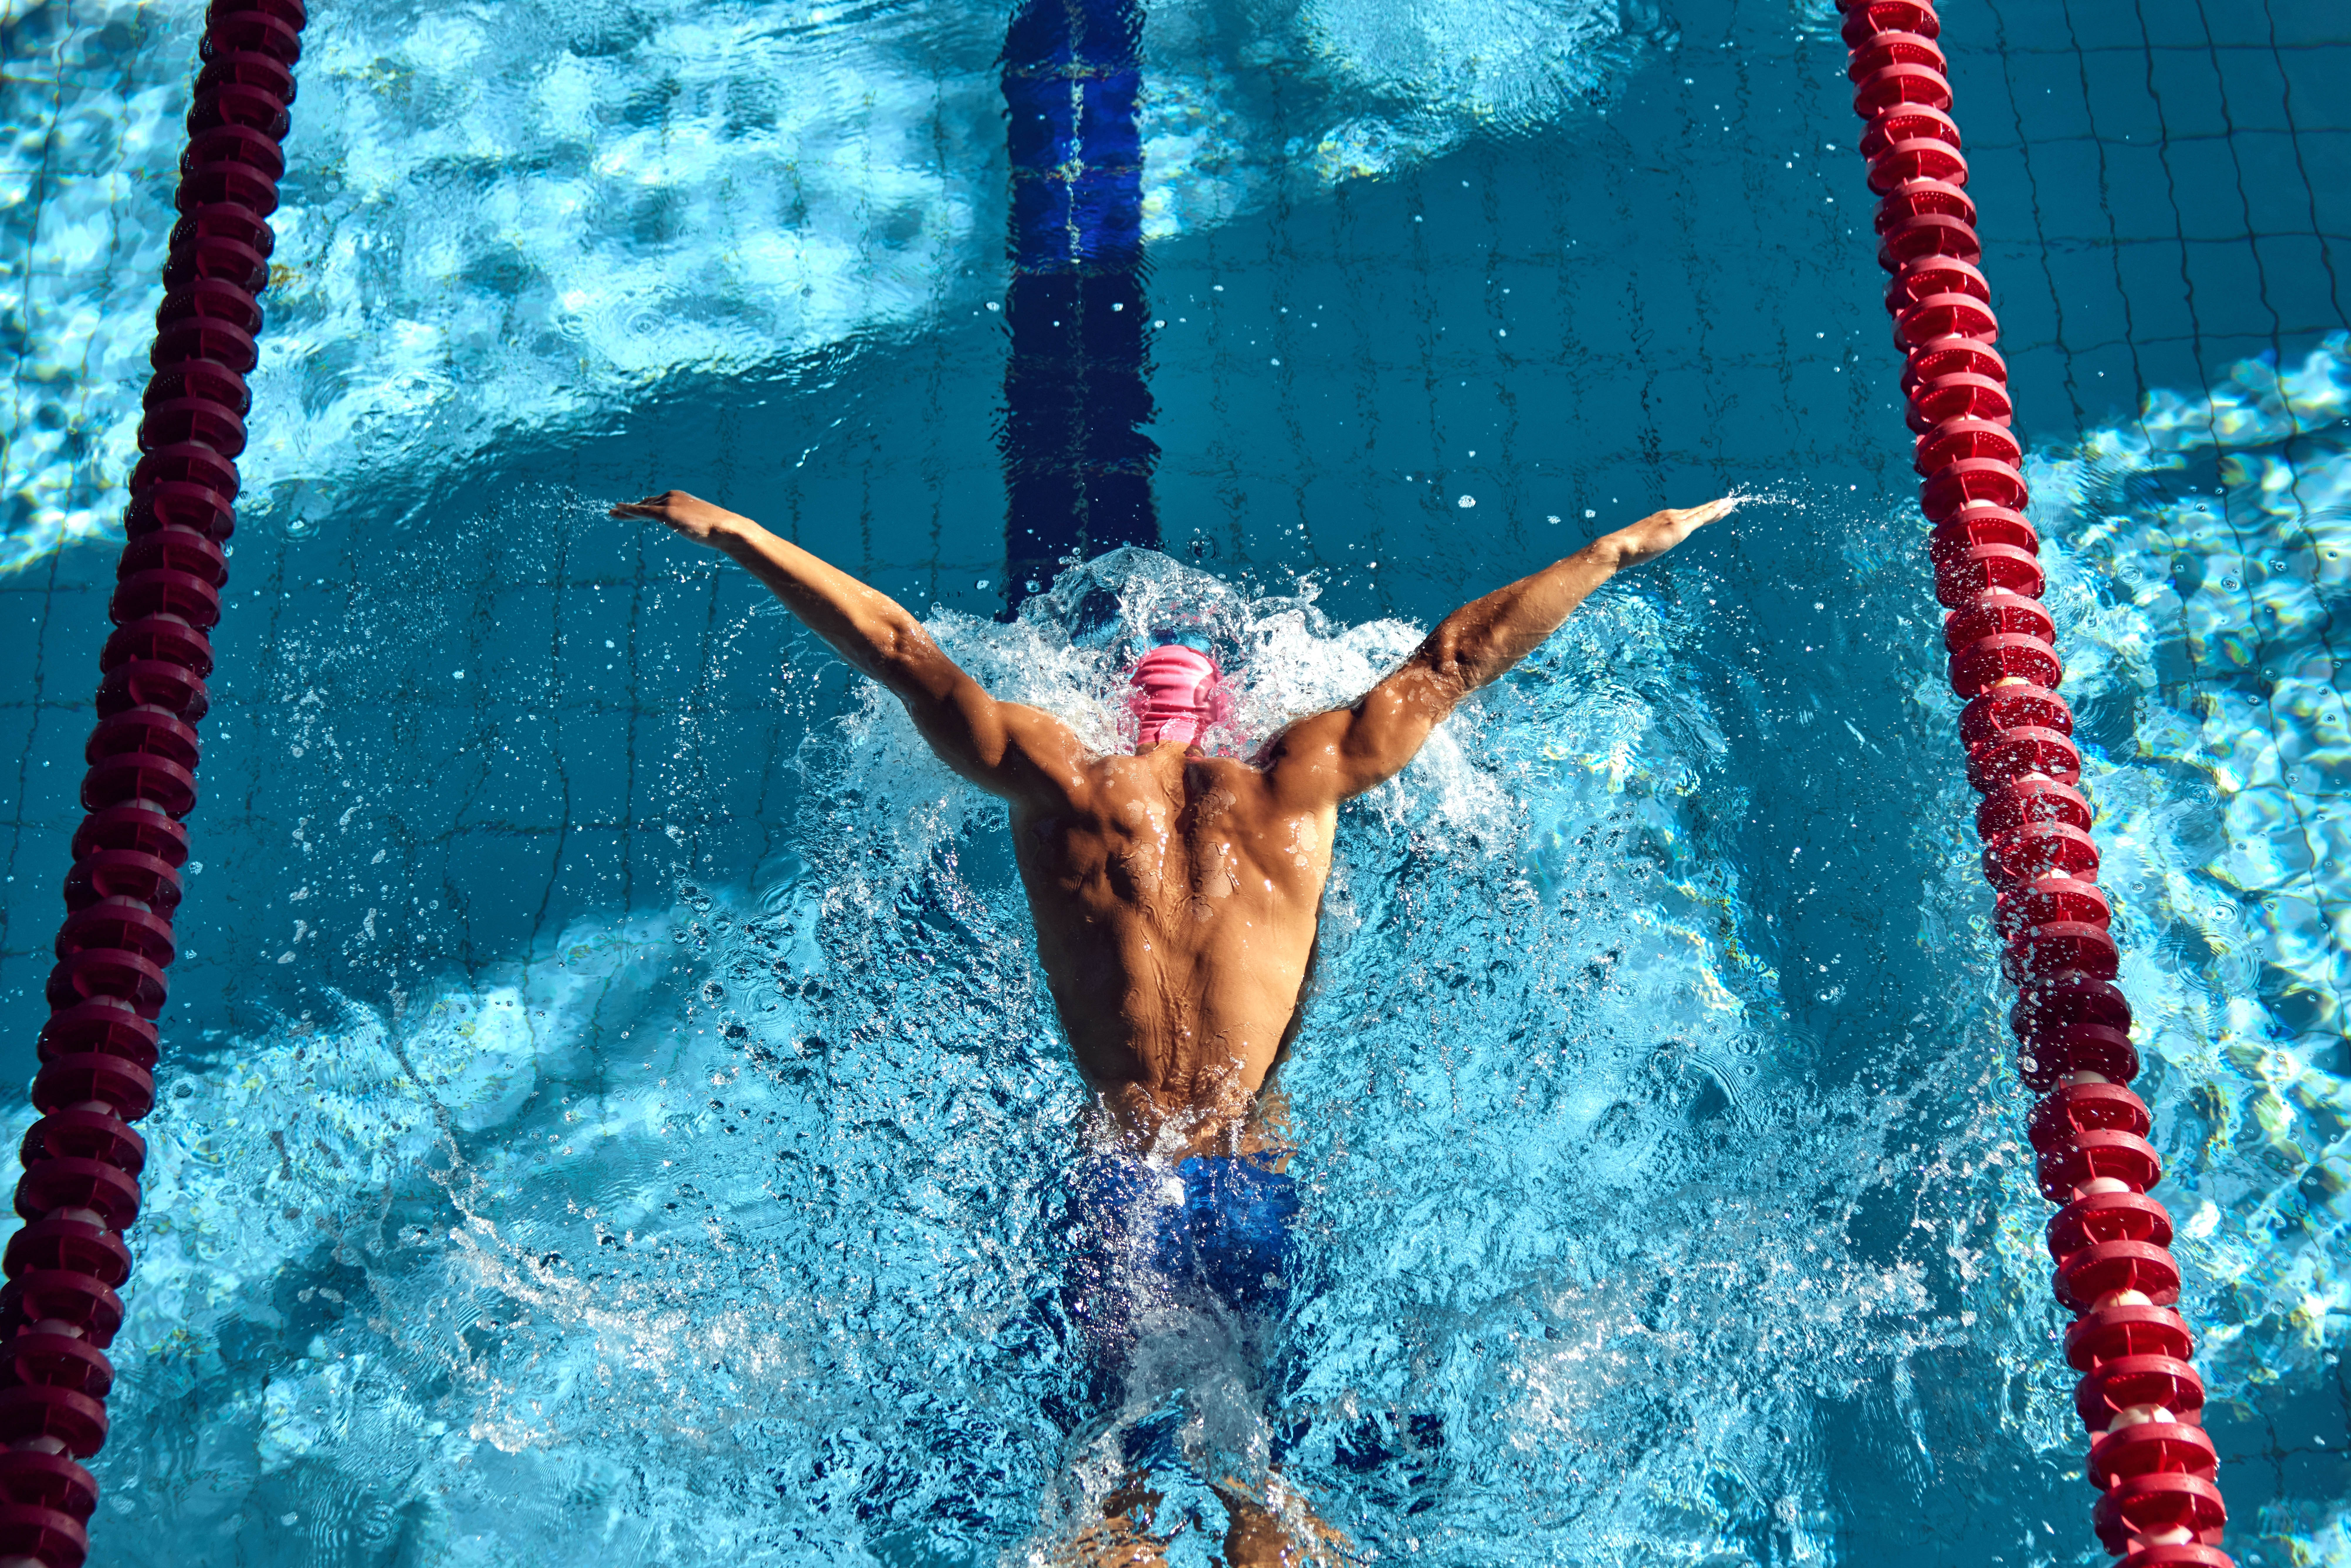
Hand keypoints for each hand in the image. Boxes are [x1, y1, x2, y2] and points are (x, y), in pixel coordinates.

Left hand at [608, 489, 746, 545]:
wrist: (726, 529)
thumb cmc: (718, 530)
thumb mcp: (701, 524)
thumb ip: (692, 523)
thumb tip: (696, 529)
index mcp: (680, 497)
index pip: (656, 502)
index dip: (642, 507)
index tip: (632, 512)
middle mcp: (672, 496)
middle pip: (646, 503)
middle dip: (631, 508)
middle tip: (616, 511)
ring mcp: (668, 503)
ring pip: (641, 508)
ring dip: (625, 511)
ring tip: (612, 513)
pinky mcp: (666, 513)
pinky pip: (642, 512)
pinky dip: (628, 511)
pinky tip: (618, 510)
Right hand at [1604, 495, 1737, 567]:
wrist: (1621, 546)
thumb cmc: (1627, 550)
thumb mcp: (1643, 545)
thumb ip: (1651, 544)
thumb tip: (1649, 549)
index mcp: (1662, 519)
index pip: (1686, 515)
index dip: (1700, 512)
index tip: (1710, 510)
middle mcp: (1670, 515)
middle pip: (1696, 511)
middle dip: (1712, 507)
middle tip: (1727, 502)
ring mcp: (1675, 519)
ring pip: (1701, 512)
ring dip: (1717, 508)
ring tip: (1730, 504)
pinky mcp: (1679, 527)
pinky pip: (1701, 518)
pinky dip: (1714, 512)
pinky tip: (1724, 508)